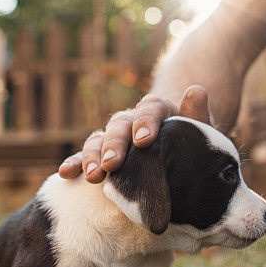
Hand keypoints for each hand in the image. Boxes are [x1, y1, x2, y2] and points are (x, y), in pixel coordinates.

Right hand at [58, 85, 211, 182]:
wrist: (180, 155)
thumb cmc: (191, 144)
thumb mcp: (199, 132)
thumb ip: (197, 115)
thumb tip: (196, 91)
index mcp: (157, 110)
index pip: (149, 108)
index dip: (145, 122)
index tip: (144, 140)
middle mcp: (132, 120)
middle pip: (119, 125)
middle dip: (114, 144)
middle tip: (113, 164)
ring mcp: (114, 137)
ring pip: (98, 140)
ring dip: (92, 156)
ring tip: (93, 176)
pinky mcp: (102, 156)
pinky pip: (84, 157)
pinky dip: (74, 163)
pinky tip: (65, 174)